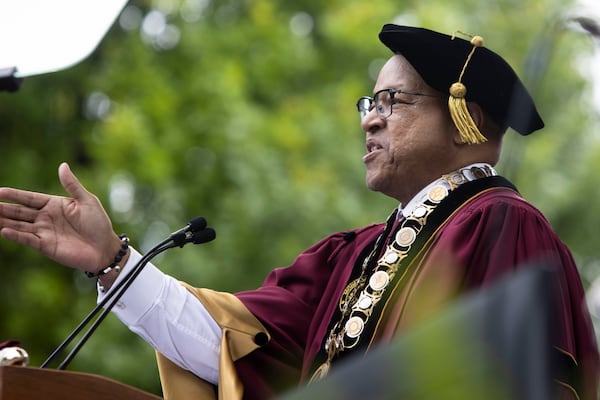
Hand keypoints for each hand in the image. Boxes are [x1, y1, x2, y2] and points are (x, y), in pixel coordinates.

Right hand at [0, 162, 121, 272]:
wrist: (105, 248)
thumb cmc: (98, 223)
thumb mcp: (87, 200)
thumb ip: (72, 185)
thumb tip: (63, 165)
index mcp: (54, 205)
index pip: (29, 198)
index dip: (14, 195)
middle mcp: (45, 218)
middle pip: (20, 212)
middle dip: (3, 208)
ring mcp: (44, 232)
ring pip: (19, 225)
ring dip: (4, 221)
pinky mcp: (46, 246)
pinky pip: (28, 239)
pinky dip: (16, 235)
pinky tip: (3, 231)